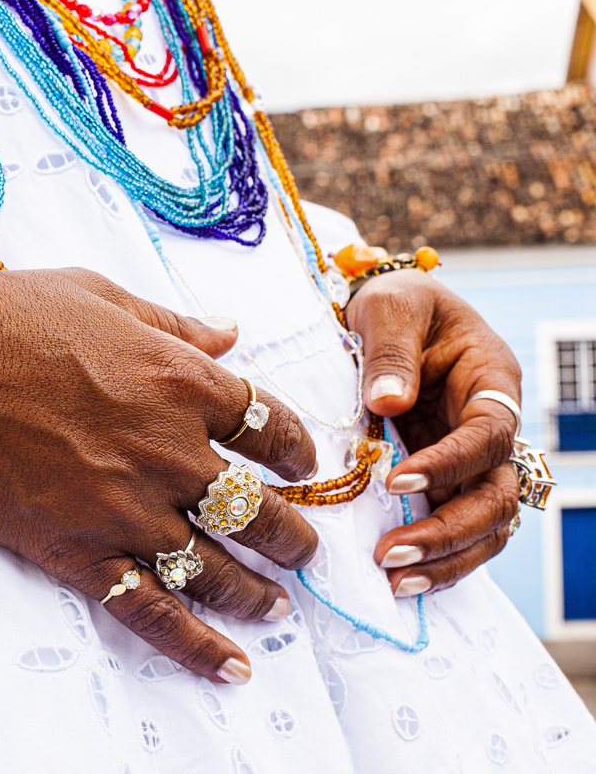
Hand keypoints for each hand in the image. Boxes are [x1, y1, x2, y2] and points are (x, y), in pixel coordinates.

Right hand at [0, 268, 319, 684]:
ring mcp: (125, 509)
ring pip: (215, 568)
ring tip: (277, 605)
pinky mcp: (76, 551)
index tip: (300, 462)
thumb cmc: (7, 316)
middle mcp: (169, 452)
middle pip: (258, 509)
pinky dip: (196, 646)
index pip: (270, 426)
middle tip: (303, 547)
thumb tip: (231, 333)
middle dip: (291, 534)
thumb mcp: (100, 294)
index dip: (296, 449)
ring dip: (257, 592)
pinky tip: (234, 667)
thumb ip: (174, 323)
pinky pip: (150, 610)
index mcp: (182, 381)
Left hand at [347, 269, 520, 596]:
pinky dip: (438, 557)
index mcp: (490, 381)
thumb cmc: (396, 302)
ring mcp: (473, 458)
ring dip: (446, 557)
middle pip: (497, 495)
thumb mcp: (391, 306)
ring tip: (395, 582)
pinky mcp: (447, 478)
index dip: (449, 463)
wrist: (388, 315)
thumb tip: (387, 401)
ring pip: (487, 524)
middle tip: (392, 556)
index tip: (397, 481)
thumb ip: (390, 350)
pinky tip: (403, 580)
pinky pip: (459, 527)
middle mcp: (492, 427)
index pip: (488, 435)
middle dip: (449, 531)